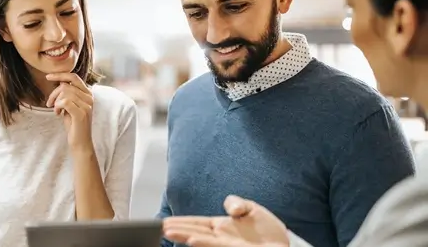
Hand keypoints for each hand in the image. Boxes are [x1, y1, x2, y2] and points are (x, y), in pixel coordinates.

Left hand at [45, 73, 93, 148]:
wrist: (80, 142)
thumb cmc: (73, 124)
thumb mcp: (70, 105)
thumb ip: (68, 93)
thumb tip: (60, 81)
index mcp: (88, 94)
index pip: (74, 77)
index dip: (60, 75)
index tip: (47, 77)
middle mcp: (89, 98)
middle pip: (65, 86)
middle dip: (53, 94)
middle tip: (49, 104)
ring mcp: (86, 105)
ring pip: (64, 93)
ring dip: (55, 102)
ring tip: (56, 111)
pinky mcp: (81, 113)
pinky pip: (65, 102)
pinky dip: (57, 106)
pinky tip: (58, 114)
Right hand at [163, 195, 289, 246]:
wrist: (287, 246)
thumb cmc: (269, 233)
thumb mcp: (253, 210)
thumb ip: (237, 203)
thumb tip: (229, 206)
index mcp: (220, 227)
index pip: (196, 223)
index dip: (180, 221)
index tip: (164, 222)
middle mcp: (220, 237)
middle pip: (194, 232)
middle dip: (177, 230)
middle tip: (160, 228)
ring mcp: (227, 245)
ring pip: (202, 241)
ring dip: (185, 236)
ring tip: (170, 232)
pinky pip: (218, 246)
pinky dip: (204, 243)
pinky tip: (193, 240)